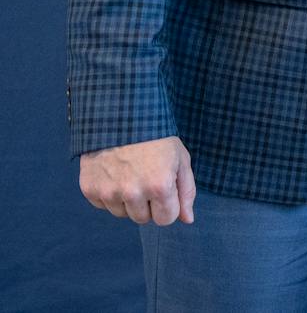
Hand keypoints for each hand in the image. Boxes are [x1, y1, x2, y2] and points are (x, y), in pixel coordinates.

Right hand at [79, 136, 195, 225]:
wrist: (121, 116)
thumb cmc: (156, 137)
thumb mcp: (180, 159)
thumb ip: (186, 191)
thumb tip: (187, 219)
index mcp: (159, 186)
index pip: (166, 219)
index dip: (168, 205)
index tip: (165, 190)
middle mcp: (133, 193)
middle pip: (143, 219)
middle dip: (148, 204)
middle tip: (147, 177)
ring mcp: (109, 192)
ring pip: (123, 214)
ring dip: (128, 200)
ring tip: (131, 173)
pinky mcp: (90, 189)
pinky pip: (103, 205)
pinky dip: (109, 194)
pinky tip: (114, 173)